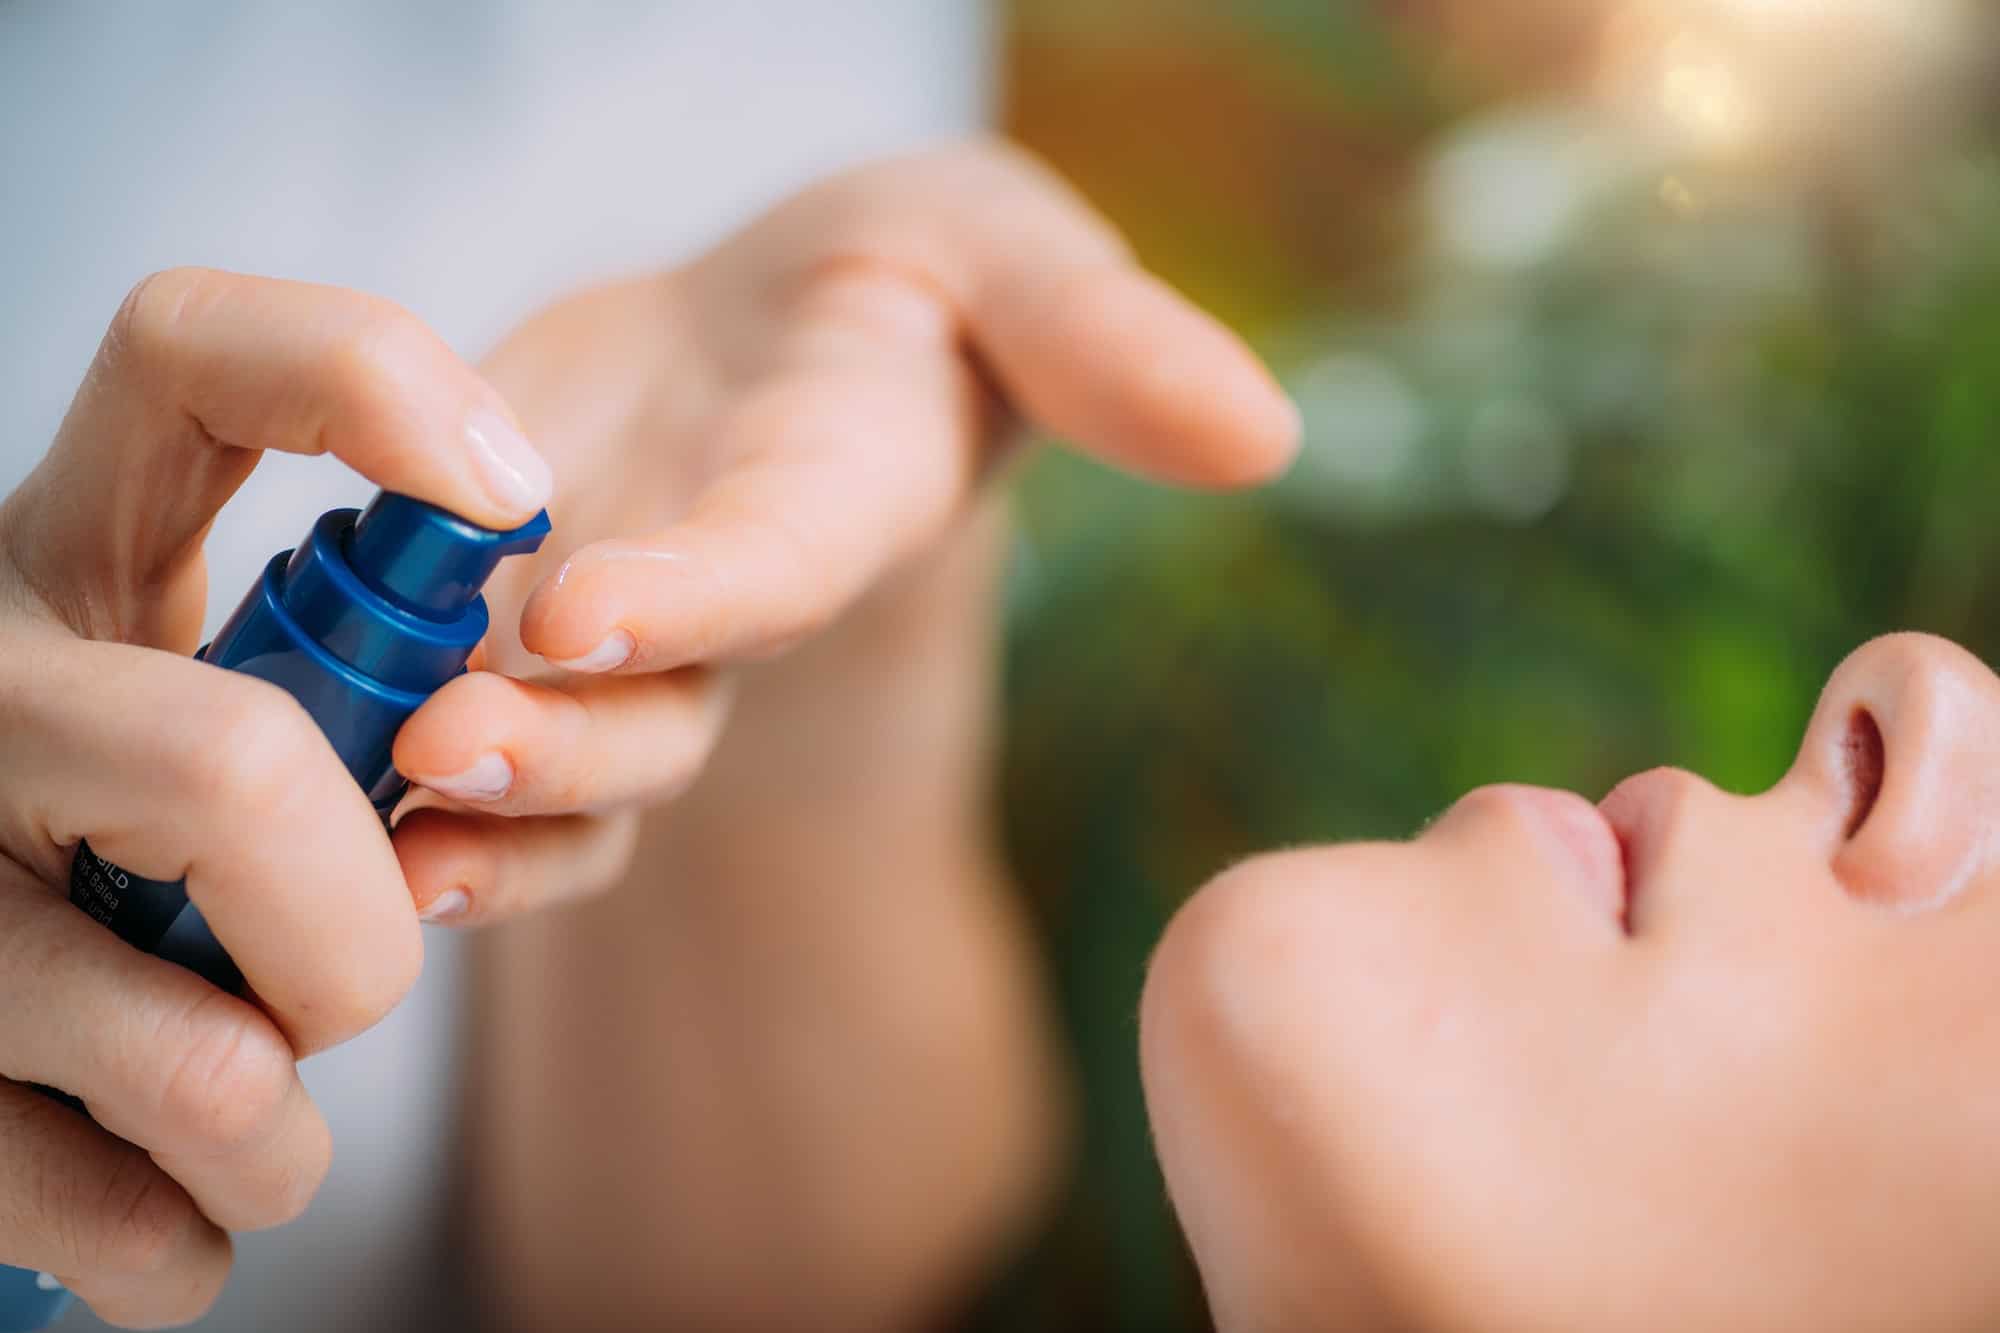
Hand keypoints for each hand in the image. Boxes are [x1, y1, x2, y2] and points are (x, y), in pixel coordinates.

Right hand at [0, 269, 552, 1324]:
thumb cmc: (134, 832)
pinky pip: (82, 1199)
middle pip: (227, 771)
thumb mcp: (223, 690)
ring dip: (271, 1124)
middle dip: (354, 929)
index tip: (519, 492)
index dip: (364, 381)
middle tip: (351, 987)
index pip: (191, 353)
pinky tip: (176, 1221)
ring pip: (183, 1043)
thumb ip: (357, 656)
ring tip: (264, 1134)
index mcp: (71, 556)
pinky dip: (171, 1237)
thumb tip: (514, 607)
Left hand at [387, 139, 1299, 922]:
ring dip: (462, 791)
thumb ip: (1108, 338)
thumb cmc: (910, 281)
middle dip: (562, 739)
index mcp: (836, 500)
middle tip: (449, 746)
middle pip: (655, 708)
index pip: (782, 560)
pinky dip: (392, 766)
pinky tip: (323, 786)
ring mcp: (619, 638)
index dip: (705, 593)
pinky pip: (462, 732)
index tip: (605, 611)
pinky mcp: (514, 630)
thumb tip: (1265, 427)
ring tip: (371, 802)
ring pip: (553, 756)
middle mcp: (726, 603)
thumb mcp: (1007, 251)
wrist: (785, 338)